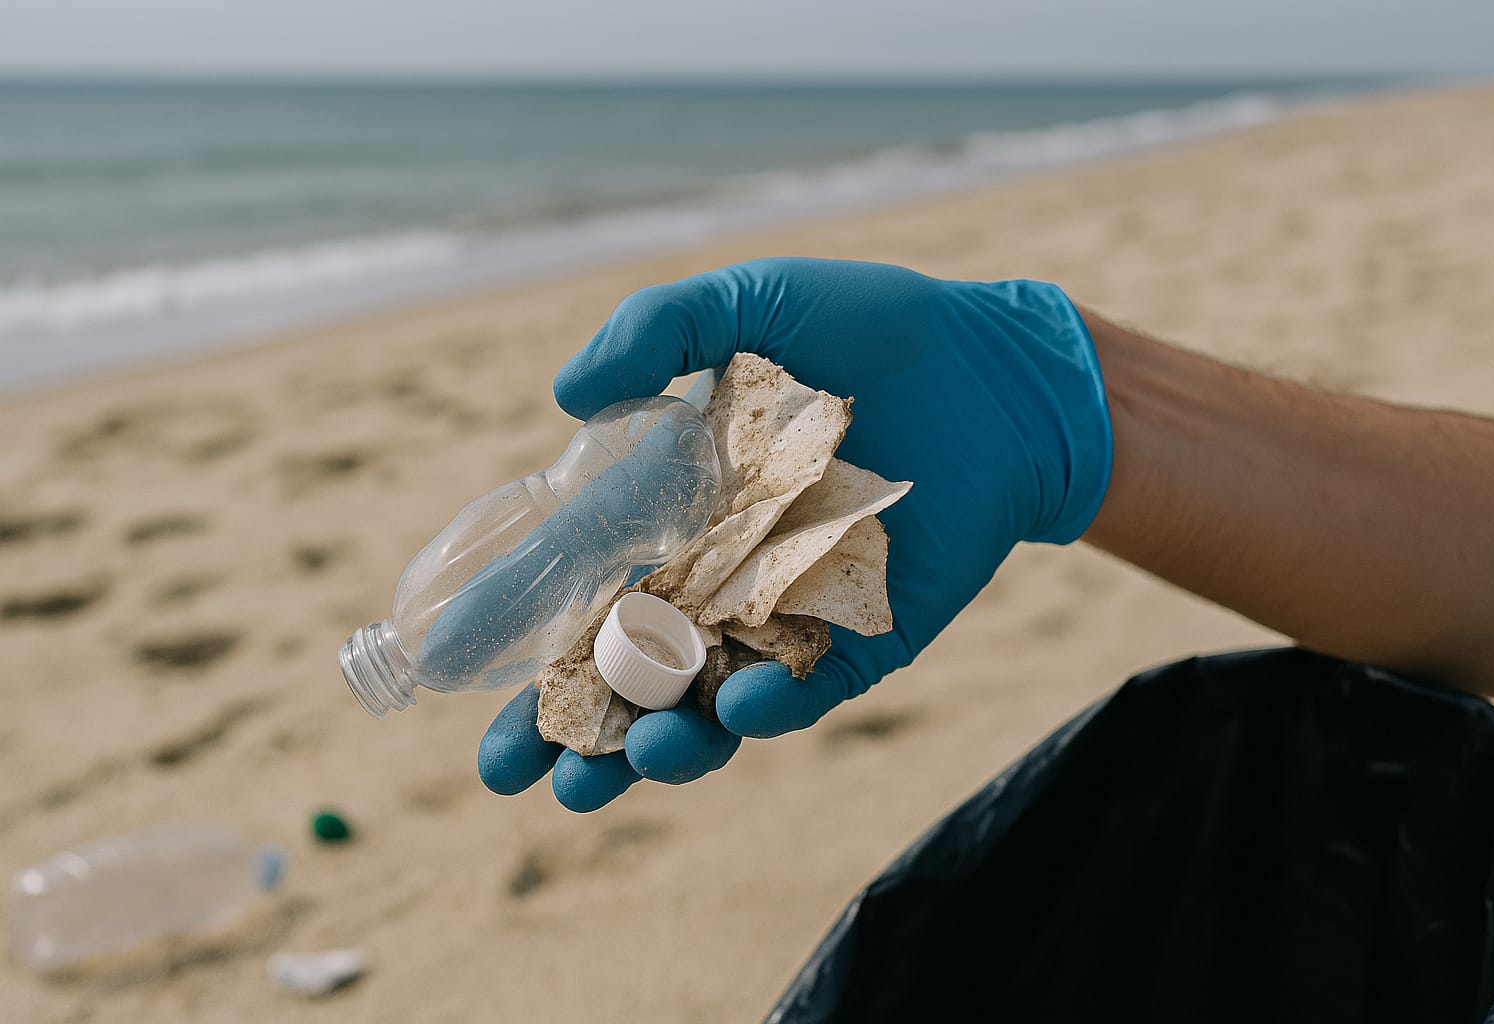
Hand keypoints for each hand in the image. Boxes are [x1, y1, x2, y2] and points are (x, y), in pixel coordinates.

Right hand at [478, 257, 1112, 809]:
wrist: (992, 366)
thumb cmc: (865, 329)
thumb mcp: (750, 305)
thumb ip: (657, 330)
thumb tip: (563, 398)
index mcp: (671, 512)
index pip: (574, 587)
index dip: (513, 635)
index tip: (446, 676)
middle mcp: (716, 576)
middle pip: (623, 675)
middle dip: (565, 734)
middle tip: (512, 775)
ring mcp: (785, 615)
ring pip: (704, 707)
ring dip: (658, 747)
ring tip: (623, 764)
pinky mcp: (860, 640)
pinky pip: (805, 693)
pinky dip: (769, 711)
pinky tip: (739, 714)